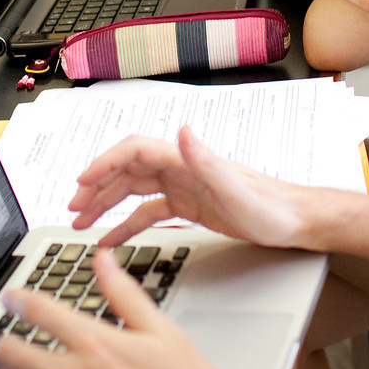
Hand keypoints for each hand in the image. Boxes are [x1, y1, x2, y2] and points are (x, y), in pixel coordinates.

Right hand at [70, 127, 322, 246]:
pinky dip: (126, 224)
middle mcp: (181, 169)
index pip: (133, 151)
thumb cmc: (271, 207)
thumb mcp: (236, 187)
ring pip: (133, 191)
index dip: (104, 163)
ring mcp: (184, 187)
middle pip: (126, 170)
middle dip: (96, 187)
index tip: (82, 183)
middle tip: (73, 209)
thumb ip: (205, 159)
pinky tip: (112, 238)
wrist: (295, 222)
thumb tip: (182, 130)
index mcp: (186, 160)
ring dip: (105, 204)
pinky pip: (149, 213)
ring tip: (81, 223)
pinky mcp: (190, 206)